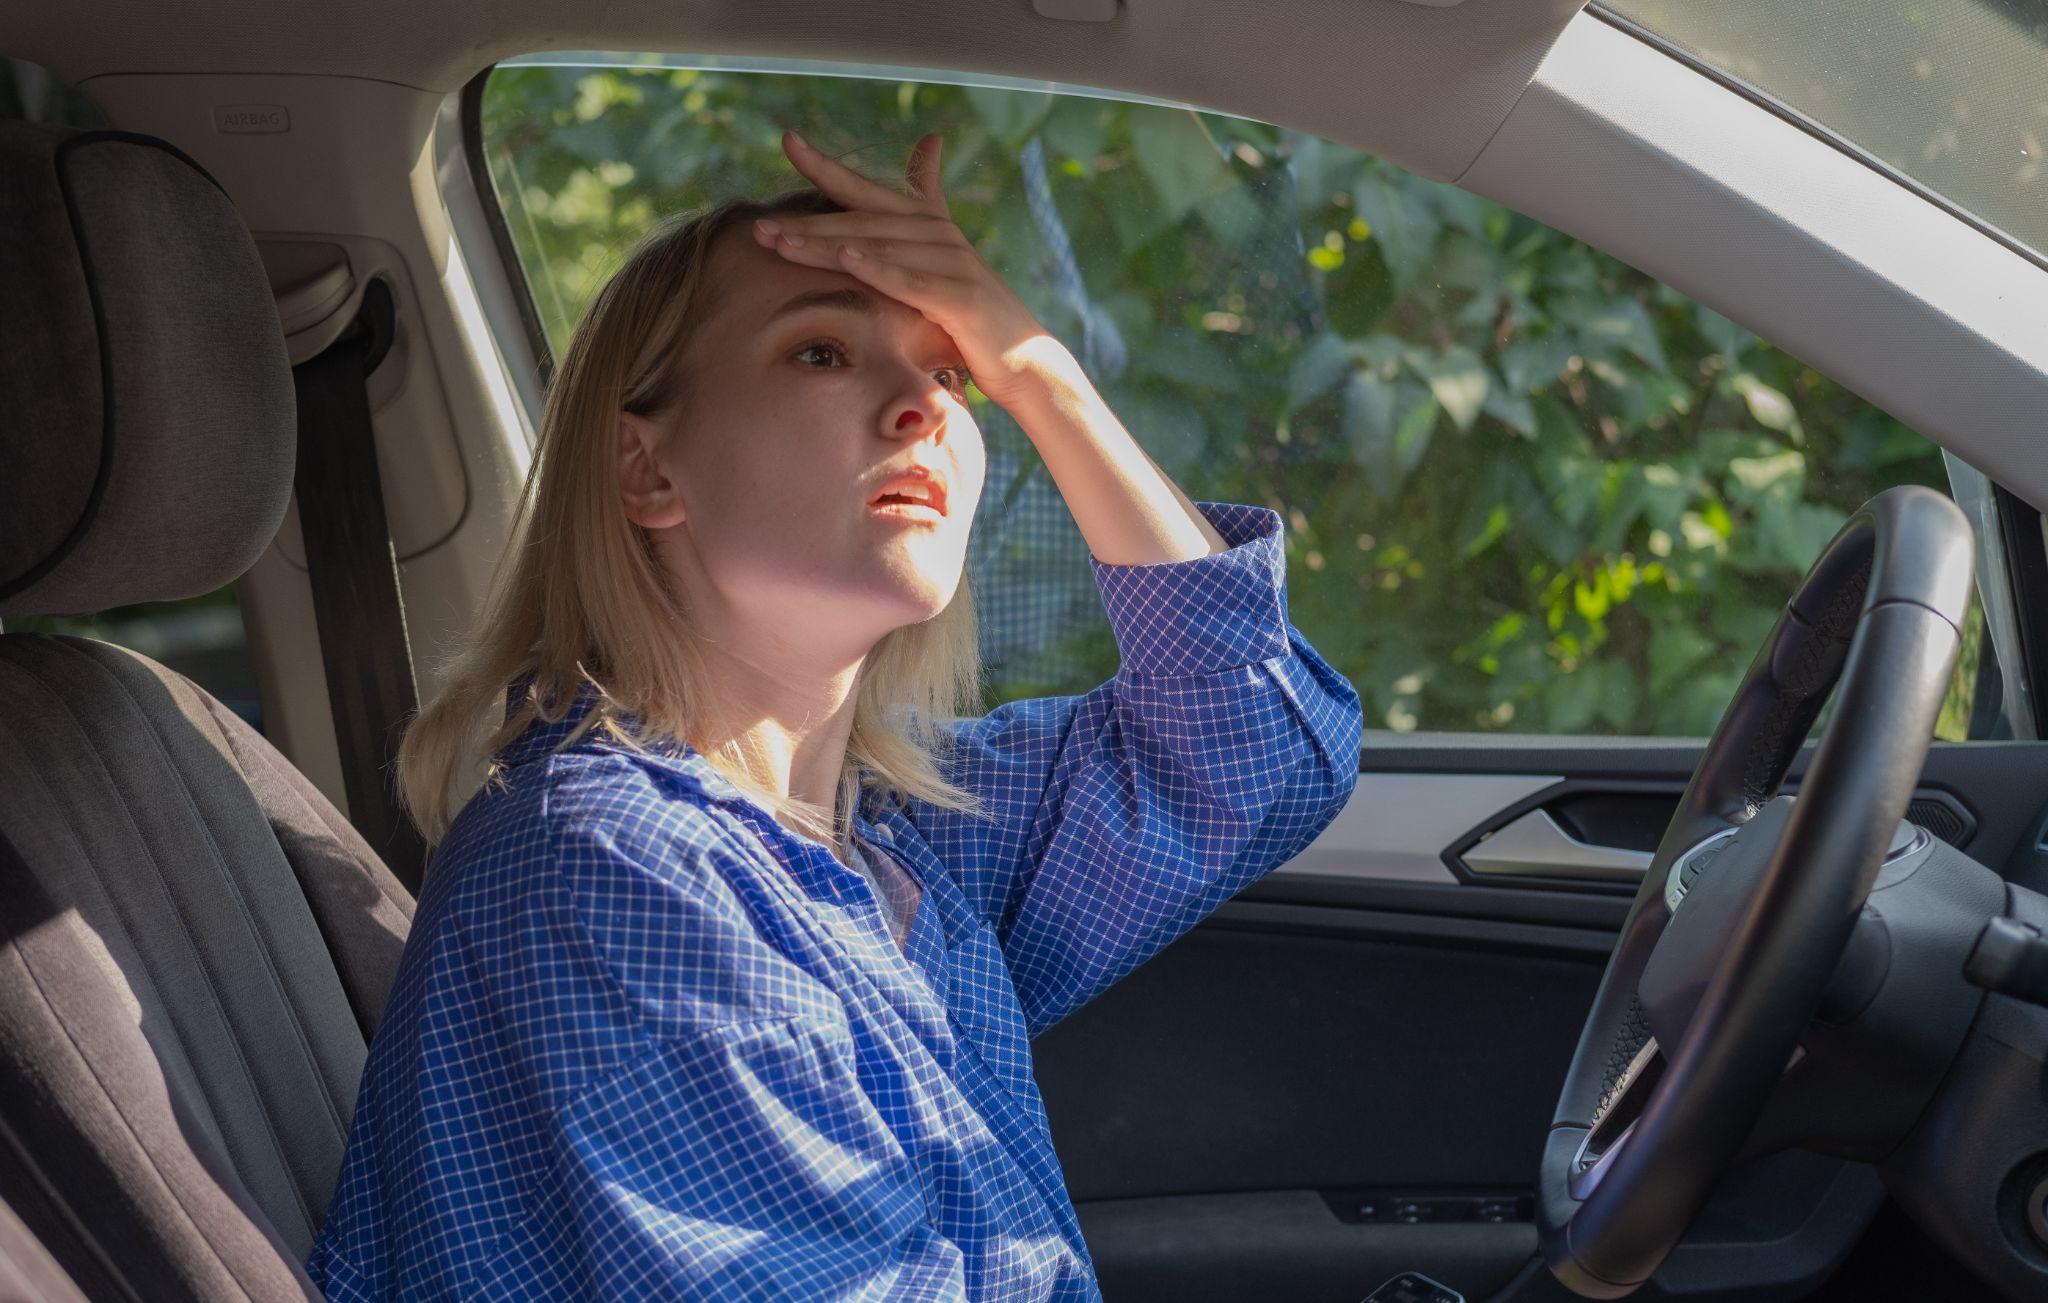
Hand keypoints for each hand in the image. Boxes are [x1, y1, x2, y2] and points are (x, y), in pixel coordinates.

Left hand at [754, 130, 1073, 409]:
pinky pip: (912, 282)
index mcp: (929, 226)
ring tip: (781, 244)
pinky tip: (846, 258)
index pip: (869, 191)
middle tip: (760, 227)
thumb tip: (928, 146)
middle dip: (808, 225)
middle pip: (863, 222)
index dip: (827, 166)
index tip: (787, 141)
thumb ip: (925, 217)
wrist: (1026, 365)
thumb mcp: (942, 267)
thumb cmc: (974, 320)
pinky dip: (879, 269)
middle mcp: (940, 236)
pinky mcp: (962, 298)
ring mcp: (953, 264)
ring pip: (879, 249)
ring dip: (827, 246)